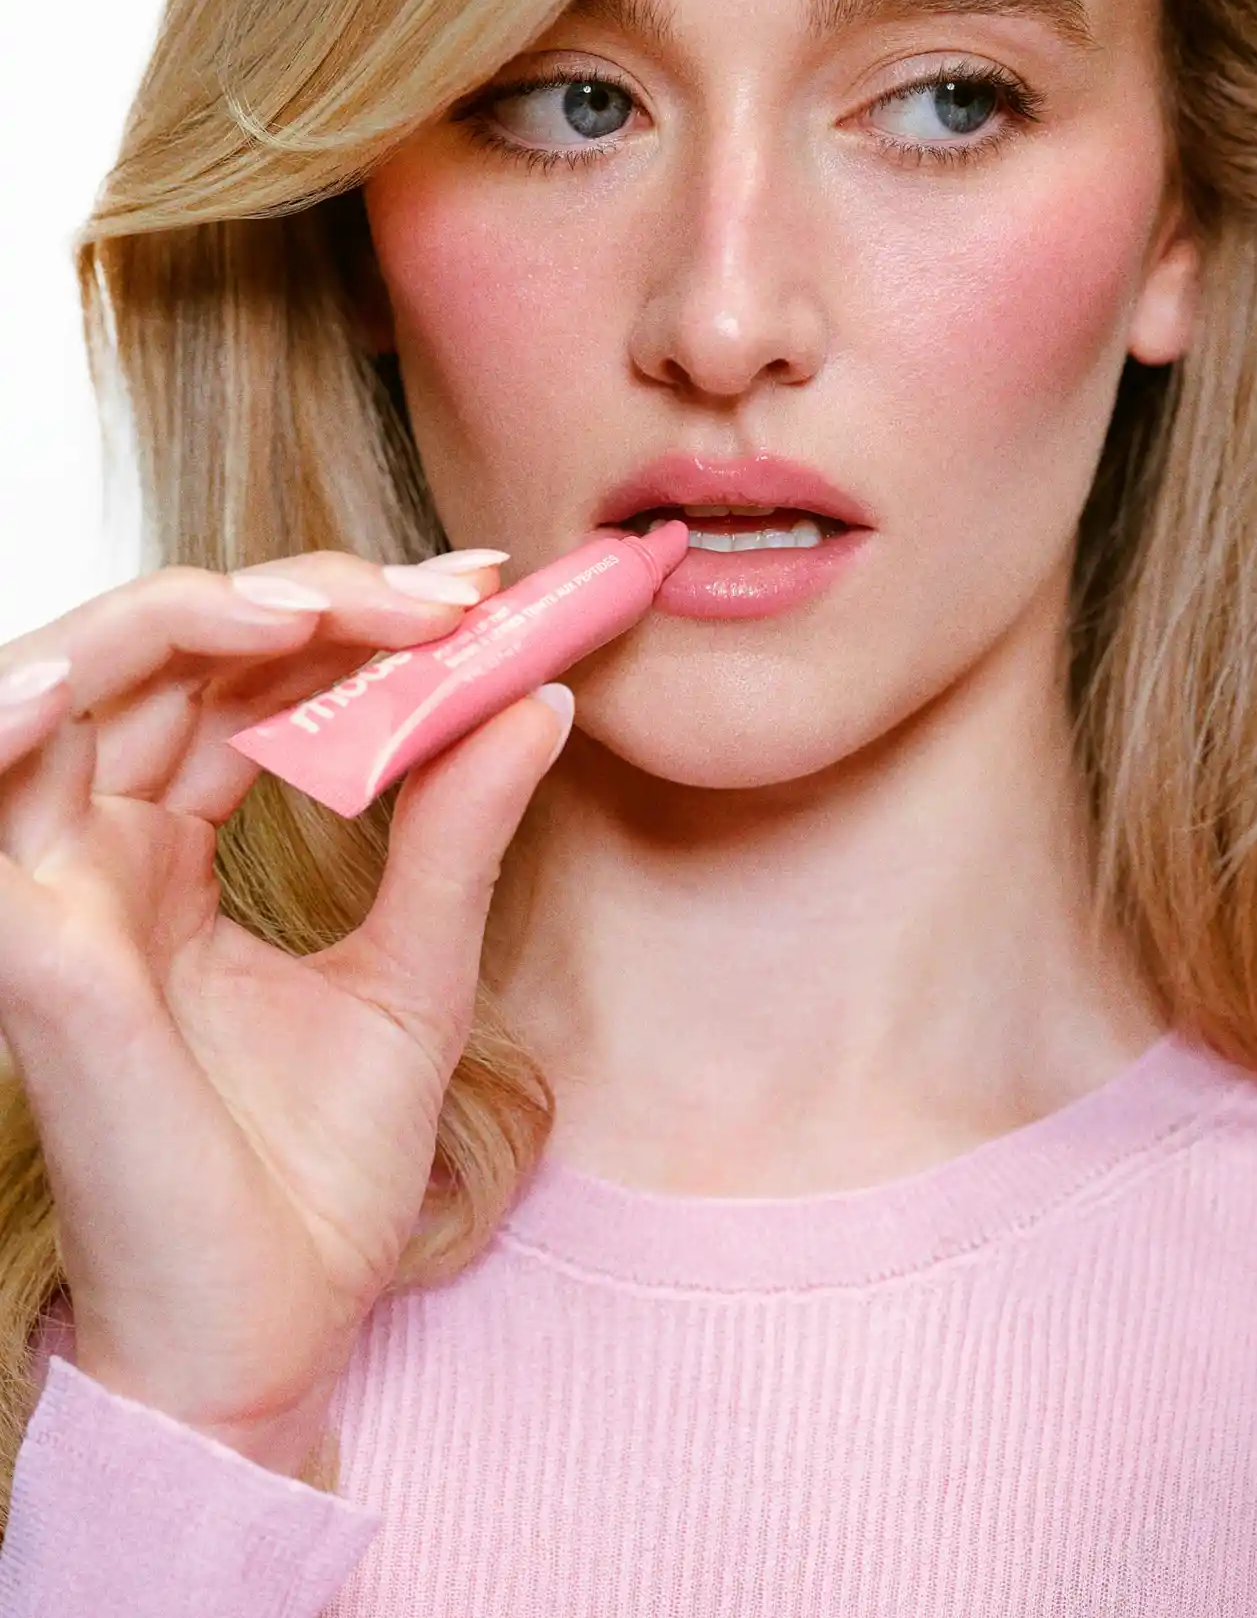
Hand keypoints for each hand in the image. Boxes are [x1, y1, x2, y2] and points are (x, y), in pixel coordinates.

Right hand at [0, 548, 569, 1476]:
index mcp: (172, 849)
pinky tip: (97, 675)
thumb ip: (456, 830)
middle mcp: (102, 850)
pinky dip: (23, 711)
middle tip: (450, 597)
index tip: (483, 592)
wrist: (278, 1331)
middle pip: (168, 654)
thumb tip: (538, 698)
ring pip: (75, 682)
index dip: (350, 616)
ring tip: (320, 610)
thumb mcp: (418, 969)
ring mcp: (55, 891)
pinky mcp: (30, 950)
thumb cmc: (320, 1170)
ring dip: (192, 619)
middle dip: (307, 600)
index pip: (240, 680)